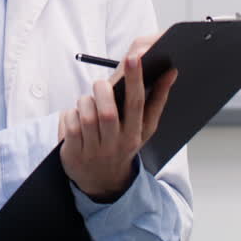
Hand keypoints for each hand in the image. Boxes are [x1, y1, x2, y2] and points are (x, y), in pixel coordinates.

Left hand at [59, 34, 177, 201]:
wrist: (104, 182)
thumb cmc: (124, 144)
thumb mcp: (144, 128)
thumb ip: (158, 99)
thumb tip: (171, 72)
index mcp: (134, 134)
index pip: (136, 104)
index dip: (135, 79)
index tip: (133, 57)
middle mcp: (116, 144)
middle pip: (107, 112)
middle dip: (101, 91)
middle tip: (100, 85)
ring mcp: (94, 150)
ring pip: (86, 117)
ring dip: (84, 102)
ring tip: (88, 103)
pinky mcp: (73, 154)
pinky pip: (69, 124)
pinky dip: (69, 114)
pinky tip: (75, 117)